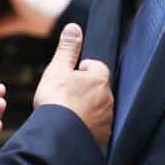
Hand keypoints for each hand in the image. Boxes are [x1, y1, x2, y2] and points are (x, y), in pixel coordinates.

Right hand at [33, 23, 112, 146]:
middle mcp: (108, 99)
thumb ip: (68, 48)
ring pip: (98, 108)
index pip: (96, 66)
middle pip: (97, 88)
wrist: (57, 136)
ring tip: (67, 113)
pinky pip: (96, 127)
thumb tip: (74, 27)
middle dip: (84, 90)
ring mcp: (107, 119)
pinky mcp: (102, 137)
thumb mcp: (58, 69)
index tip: (68, 77)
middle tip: (64, 97)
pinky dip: (87, 126)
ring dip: (86, 108)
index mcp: (99, 79)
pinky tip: (72, 127)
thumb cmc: (56, 101)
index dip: (81, 70)